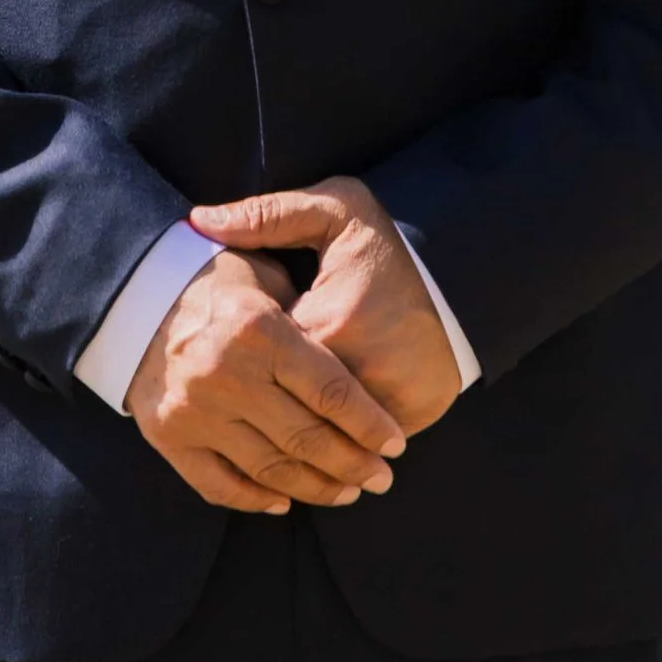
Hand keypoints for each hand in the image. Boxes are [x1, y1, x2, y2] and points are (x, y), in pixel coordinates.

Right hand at [125, 249, 406, 514]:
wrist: (134, 295)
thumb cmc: (215, 278)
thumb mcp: (264, 272)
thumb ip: (307, 312)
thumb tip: (360, 358)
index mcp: (258, 329)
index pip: (331, 391)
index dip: (370, 424)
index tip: (396, 443)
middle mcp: (227, 374)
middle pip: (307, 438)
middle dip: (354, 465)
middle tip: (382, 479)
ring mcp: (196, 411)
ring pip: (271, 470)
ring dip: (317, 489)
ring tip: (348, 492)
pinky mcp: (170, 437)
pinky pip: (221, 485)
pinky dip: (257, 499)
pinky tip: (286, 501)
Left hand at [191, 175, 463, 435]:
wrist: (462, 274)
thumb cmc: (389, 242)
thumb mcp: (334, 211)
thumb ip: (267, 215)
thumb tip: (199, 220)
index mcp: (330, 322)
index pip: (262, 358)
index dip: (238, 358)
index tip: (218, 353)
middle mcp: (358, 374)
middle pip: (286, 408)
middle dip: (255, 408)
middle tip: (222, 404)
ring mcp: (385, 405)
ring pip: (320, 437)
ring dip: (292, 444)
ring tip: (255, 431)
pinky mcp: (406, 421)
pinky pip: (354, 447)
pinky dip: (332, 448)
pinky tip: (306, 450)